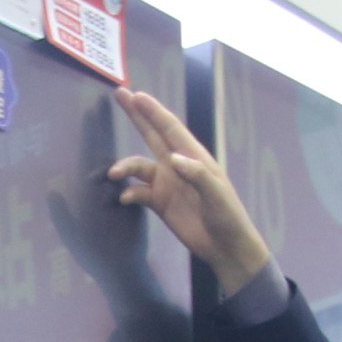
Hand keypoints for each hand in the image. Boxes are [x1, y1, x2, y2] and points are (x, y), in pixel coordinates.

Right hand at [108, 87, 272, 299]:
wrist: (224, 246)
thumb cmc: (227, 216)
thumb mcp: (217, 195)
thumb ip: (197, 175)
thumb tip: (173, 158)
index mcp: (194, 157)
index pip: (170, 128)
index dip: (153, 111)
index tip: (136, 96)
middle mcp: (177, 165)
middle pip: (152, 135)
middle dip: (136, 116)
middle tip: (119, 94)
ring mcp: (167, 183)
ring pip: (139, 166)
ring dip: (126, 167)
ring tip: (113, 173)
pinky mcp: (160, 203)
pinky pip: (138, 192)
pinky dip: (130, 193)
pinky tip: (125, 198)